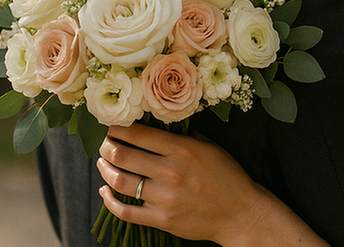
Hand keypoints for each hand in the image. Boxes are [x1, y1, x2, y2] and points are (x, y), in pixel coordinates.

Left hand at [97, 123, 259, 243]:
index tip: (111, 124)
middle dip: (107, 146)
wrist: (240, 213)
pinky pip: (125, 211)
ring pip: (119, 181)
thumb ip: (188, 136)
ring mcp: (164, 198)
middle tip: (104, 142)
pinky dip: (109, 201)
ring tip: (103, 162)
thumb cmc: (229, 177)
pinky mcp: (161, 220)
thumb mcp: (212, 148)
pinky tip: (105, 191)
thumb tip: (168, 125)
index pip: (139, 134)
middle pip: (122, 155)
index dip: (118, 127)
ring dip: (105, 169)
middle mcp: (170, 171)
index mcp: (182, 149)